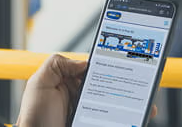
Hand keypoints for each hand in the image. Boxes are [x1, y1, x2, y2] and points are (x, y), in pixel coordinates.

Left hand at [17, 54, 157, 126]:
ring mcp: (93, 113)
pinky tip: (138, 117)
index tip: (127, 62)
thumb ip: (56, 64)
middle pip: (113, 87)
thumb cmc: (34, 118)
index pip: (97, 69)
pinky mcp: (100, 123)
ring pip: (119, 106)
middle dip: (130, 85)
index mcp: (72, 83)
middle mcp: (84, 97)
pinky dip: (129, 119)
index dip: (112, 65)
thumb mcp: (39, 84)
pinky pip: (117, 121)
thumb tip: (85, 61)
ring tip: (146, 105)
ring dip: (135, 105)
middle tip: (143, 85)